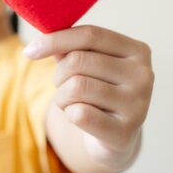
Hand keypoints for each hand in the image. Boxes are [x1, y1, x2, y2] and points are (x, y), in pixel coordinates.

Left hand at [23, 25, 153, 169]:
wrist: (116, 137)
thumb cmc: (99, 90)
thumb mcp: (88, 65)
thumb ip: (68, 48)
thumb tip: (40, 41)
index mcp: (137, 51)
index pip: (90, 35)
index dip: (55, 39)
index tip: (29, 50)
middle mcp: (143, 75)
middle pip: (79, 61)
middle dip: (59, 74)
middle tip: (62, 86)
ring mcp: (138, 105)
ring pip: (76, 87)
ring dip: (61, 96)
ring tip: (70, 102)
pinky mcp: (125, 133)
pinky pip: (79, 114)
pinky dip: (69, 114)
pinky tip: (79, 116)